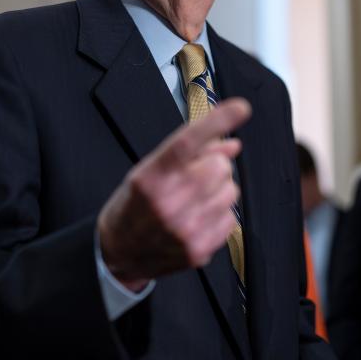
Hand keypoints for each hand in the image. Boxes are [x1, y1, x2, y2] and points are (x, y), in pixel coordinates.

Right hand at [98, 98, 251, 290]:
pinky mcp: (198, 250)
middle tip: (196, 175)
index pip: (187, 142)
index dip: (217, 122)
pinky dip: (219, 214)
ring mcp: (184, 230)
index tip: (241, 107)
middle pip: (219, 167)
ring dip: (219, 190)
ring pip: (231, 191)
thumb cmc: (136, 204)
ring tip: (195, 199)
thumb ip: (191, 153)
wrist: (119, 252)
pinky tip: (198, 218)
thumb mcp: (150, 170)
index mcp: (150, 178)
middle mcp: (167, 204)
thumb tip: (233, 145)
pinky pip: (231, 218)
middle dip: (214, 166)